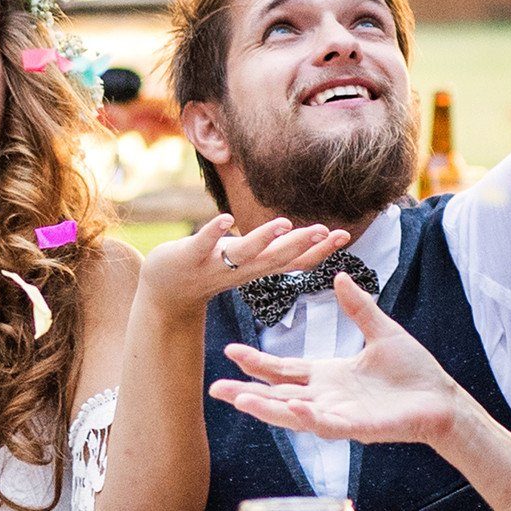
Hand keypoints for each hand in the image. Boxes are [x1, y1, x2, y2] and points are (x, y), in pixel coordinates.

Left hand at [142, 211, 351, 321]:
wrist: (167, 292)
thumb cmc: (213, 269)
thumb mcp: (250, 262)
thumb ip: (276, 251)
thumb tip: (311, 235)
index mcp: (257, 269)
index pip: (294, 262)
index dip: (319, 250)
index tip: (344, 235)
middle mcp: (242, 270)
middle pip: (276, 258)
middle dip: (301, 244)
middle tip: (326, 231)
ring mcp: (216, 265)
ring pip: (244, 253)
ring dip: (264, 238)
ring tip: (284, 223)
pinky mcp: (191, 256)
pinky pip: (204, 244)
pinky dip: (214, 232)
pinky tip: (227, 218)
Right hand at [210, 271, 462, 446]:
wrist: (442, 399)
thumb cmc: (414, 371)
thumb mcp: (381, 330)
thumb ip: (358, 307)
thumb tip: (340, 276)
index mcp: (328, 375)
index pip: (284, 370)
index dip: (257, 363)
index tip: (230, 350)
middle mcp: (327, 398)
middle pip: (277, 395)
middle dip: (246, 392)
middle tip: (215, 388)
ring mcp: (339, 415)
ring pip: (293, 413)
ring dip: (265, 407)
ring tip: (238, 399)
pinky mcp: (356, 428)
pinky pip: (325, 424)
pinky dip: (305, 417)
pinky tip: (289, 407)